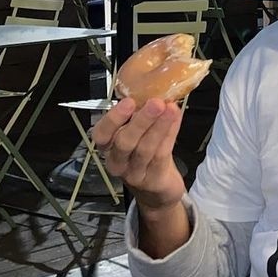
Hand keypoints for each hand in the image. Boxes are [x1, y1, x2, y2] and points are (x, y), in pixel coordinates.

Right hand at [91, 96, 185, 212]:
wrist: (156, 189)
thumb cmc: (143, 154)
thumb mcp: (135, 134)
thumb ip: (138, 115)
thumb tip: (152, 86)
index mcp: (108, 146)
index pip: (101, 134)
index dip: (113, 119)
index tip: (128, 102)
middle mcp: (117, 161)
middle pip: (125, 142)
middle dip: (141, 121)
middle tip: (155, 102)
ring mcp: (135, 173)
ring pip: (146, 148)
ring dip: (159, 126)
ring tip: (170, 108)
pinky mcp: (153, 180)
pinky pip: (162, 154)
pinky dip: (170, 133)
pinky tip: (176, 118)